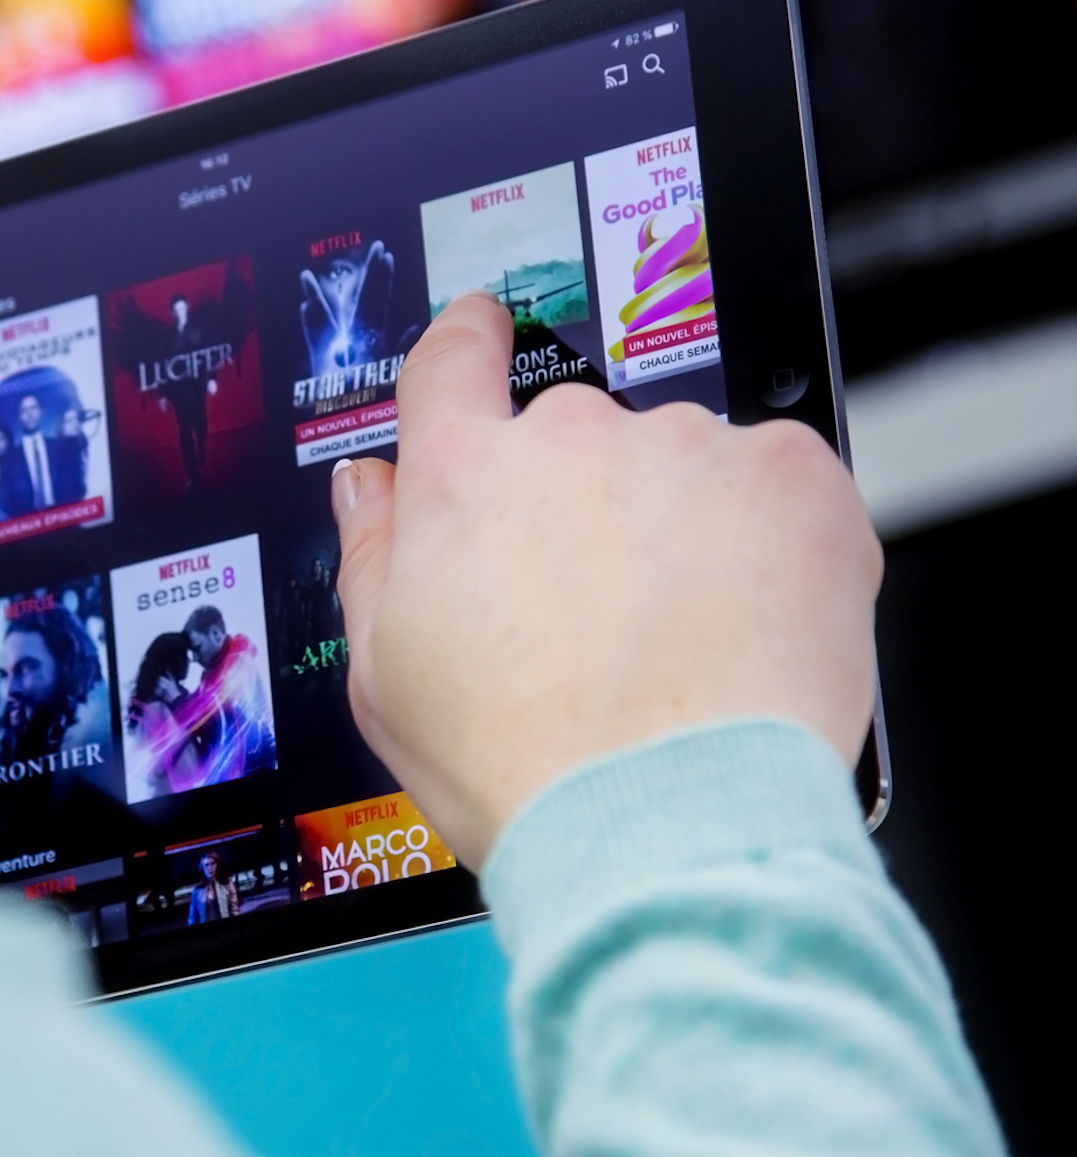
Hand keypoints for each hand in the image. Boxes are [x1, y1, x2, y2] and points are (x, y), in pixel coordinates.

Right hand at [330, 293, 880, 869]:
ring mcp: (683, 446)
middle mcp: (568, 439)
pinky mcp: (788, 473)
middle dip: (594, 503)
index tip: (483, 334)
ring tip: (687, 639)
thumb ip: (371, 553)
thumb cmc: (525, 769)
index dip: (468, 343)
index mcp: (460, 478)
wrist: (665, 822)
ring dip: (690, 525)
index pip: (451, 361)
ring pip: (686, 464)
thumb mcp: (386, 676)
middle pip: (579, 437)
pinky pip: (780, 481)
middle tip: (607, 610)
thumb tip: (368, 485)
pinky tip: (752, 622)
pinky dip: (778, 539)